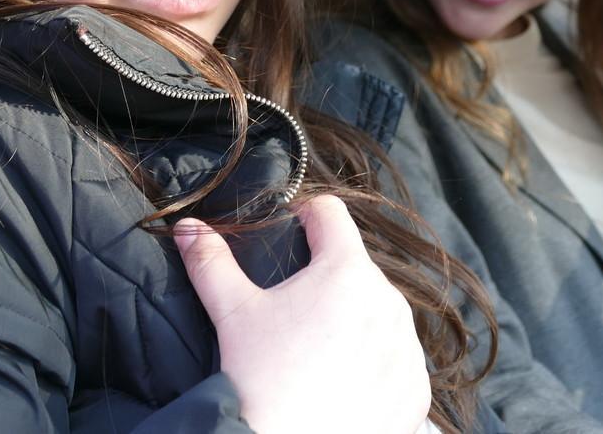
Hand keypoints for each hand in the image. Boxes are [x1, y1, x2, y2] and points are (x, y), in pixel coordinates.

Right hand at [174, 194, 431, 433]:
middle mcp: (389, 301)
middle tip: (295, 312)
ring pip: (381, 314)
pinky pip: (398, 361)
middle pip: (356, 269)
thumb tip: (187, 226)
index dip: (305, 216)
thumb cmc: (258, 379)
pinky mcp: (415, 389)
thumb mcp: (231, 314)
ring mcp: (407, 347)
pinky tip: (344, 381)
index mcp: (346, 270)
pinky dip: (375, 365)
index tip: (290, 232)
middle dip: (328, 279)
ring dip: (356, 321)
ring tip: (318, 350)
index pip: (331, 214)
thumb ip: (210, 261)